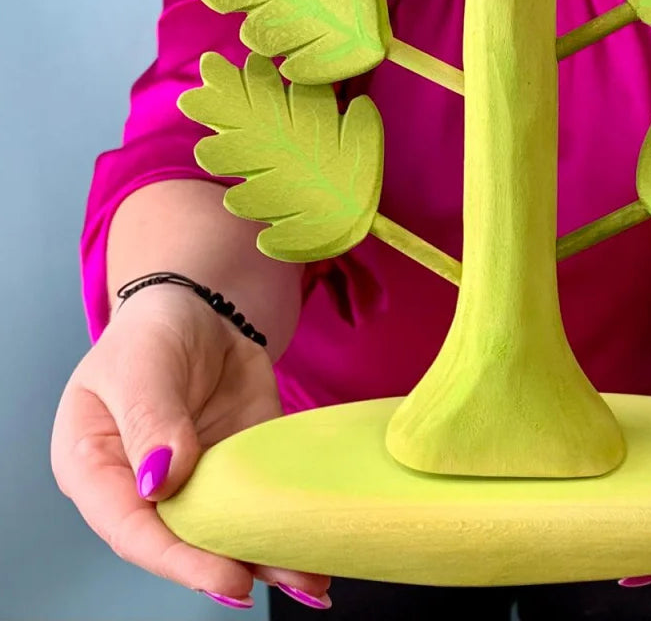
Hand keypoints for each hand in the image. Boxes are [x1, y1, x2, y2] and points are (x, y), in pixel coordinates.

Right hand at [52, 284, 331, 610]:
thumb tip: (160, 481)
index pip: (133, 529)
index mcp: (95, 469)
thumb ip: (150, 420)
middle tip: (292, 584)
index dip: (180, 559)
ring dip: (269, 559)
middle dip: (233, 569)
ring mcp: (194, 484)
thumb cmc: (150, 333)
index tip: (228, 577)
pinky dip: (285, 528)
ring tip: (314, 581)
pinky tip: (314, 554)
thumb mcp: (141, 364)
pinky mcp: (237, 471)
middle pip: (183, 543)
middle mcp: (142, 492)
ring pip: (226, 534)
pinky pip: (258, 505)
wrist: (198, 308)